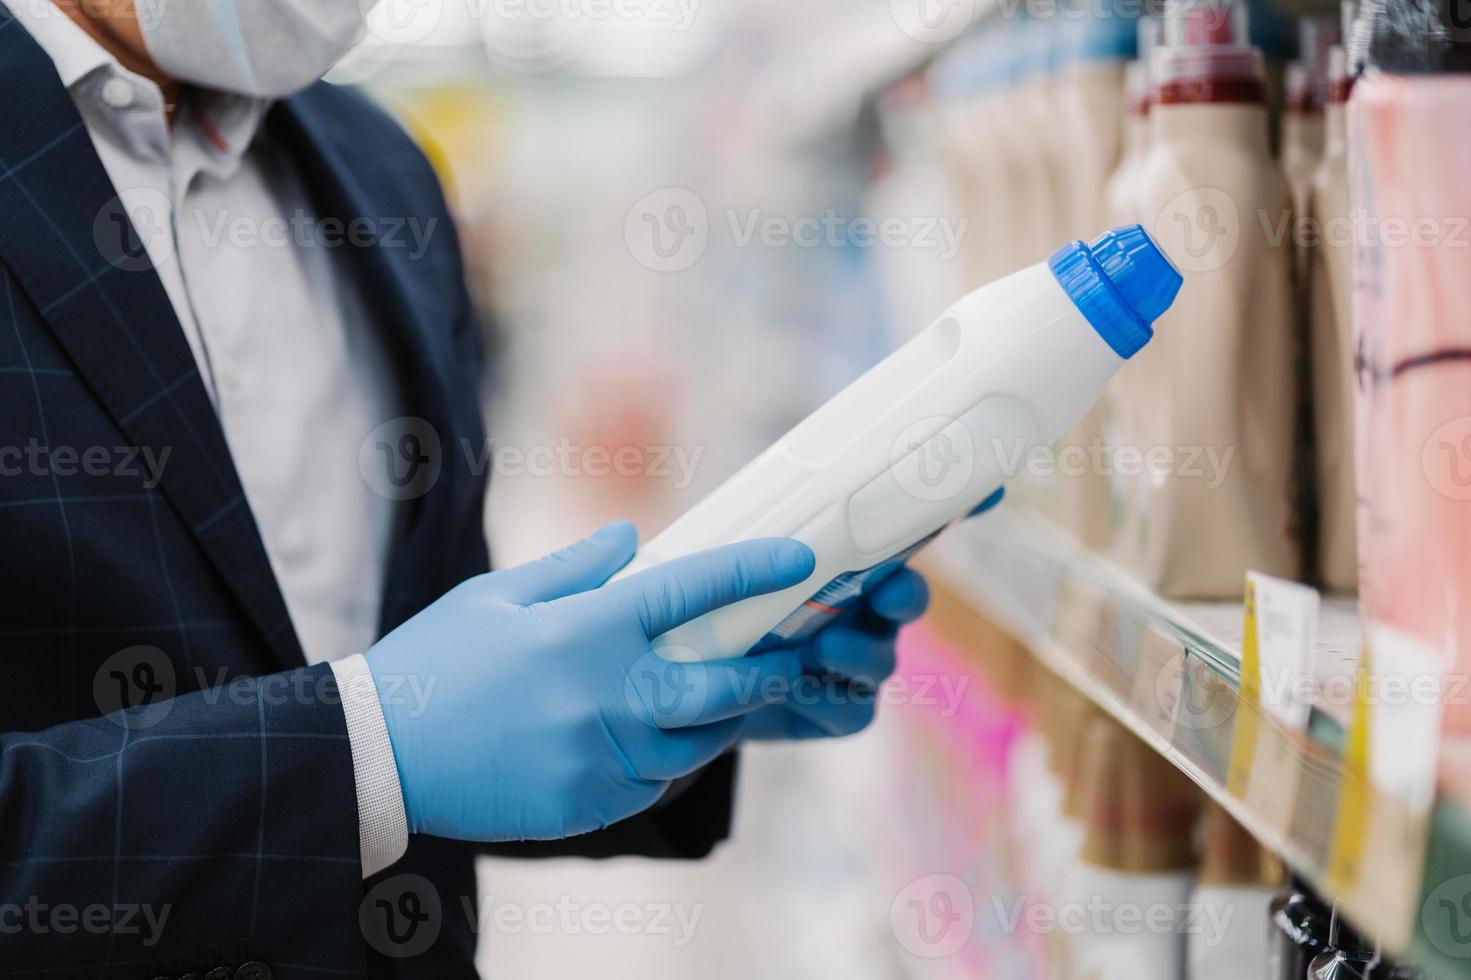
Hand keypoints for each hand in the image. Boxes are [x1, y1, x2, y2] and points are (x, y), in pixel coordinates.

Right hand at [365, 521, 812, 841]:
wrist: (380, 753)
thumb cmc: (435, 662)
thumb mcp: (496, 596)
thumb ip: (574, 568)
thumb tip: (632, 537)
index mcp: (586, 630)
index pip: (691, 591)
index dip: (752, 571)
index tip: (796, 559)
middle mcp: (606, 695)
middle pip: (723, 686)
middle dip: (769, 671)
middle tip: (790, 657)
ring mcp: (601, 756)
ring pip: (698, 744)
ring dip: (722, 719)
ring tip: (729, 697)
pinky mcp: (589, 802)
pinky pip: (656, 782)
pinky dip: (669, 759)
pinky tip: (658, 738)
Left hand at [739, 486, 1002, 740]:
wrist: (682, 685)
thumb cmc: (718, 604)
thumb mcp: (728, 558)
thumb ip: (755, 534)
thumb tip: (779, 499)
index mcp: (845, 562)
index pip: (906, 531)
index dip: (952, 510)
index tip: (989, 493)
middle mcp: (862, 611)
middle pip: (908, 597)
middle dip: (905, 594)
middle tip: (886, 591)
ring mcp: (855, 664)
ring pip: (881, 660)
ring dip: (858, 652)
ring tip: (821, 646)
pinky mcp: (837, 712)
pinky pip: (853, 710)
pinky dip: (829, 700)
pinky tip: (796, 690)